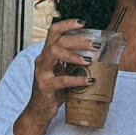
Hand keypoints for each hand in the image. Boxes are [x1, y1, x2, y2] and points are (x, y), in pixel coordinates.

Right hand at [14, 19, 95, 134]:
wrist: (39, 112)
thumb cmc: (53, 92)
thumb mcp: (63, 73)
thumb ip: (73, 64)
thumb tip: (96, 57)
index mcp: (47, 54)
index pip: (53, 32)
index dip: (67, 24)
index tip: (83, 23)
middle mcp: (42, 60)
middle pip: (57, 41)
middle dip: (77, 40)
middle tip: (94, 44)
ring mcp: (42, 72)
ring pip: (54, 53)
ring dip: (74, 55)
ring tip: (89, 60)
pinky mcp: (45, 86)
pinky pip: (61, 80)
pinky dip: (76, 79)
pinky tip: (89, 80)